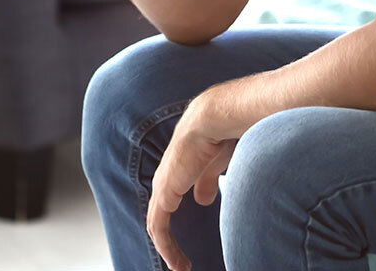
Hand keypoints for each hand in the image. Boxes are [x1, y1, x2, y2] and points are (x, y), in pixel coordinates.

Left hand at [147, 98, 237, 270]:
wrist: (212, 121)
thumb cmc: (218, 135)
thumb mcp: (214, 165)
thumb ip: (207, 182)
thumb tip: (204, 199)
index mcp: (176, 173)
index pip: (167, 204)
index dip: (174, 225)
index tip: (186, 242)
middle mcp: (165, 181)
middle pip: (159, 219)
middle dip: (168, 243)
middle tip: (181, 262)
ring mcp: (162, 188)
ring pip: (157, 227)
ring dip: (168, 249)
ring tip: (181, 267)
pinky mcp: (164, 194)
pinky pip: (159, 228)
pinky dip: (166, 247)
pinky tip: (177, 260)